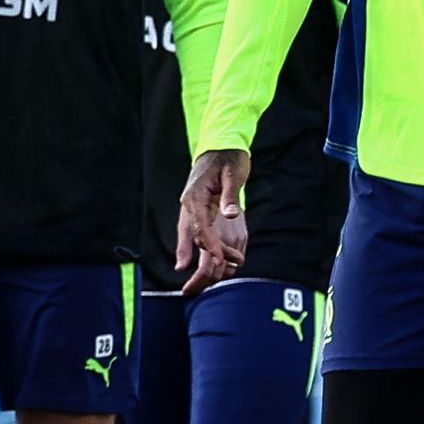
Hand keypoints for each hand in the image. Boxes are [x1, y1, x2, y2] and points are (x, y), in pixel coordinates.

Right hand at [172, 149, 248, 289]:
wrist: (221, 145)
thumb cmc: (229, 158)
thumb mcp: (234, 174)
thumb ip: (231, 195)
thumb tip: (231, 215)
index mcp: (196, 195)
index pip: (199, 225)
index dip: (208, 244)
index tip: (219, 259)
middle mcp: (190, 203)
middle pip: (191, 235)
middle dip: (200, 256)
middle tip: (204, 278)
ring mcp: (192, 207)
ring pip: (190, 236)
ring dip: (200, 254)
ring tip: (204, 277)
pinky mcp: (198, 209)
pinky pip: (195, 231)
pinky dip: (197, 247)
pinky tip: (196, 263)